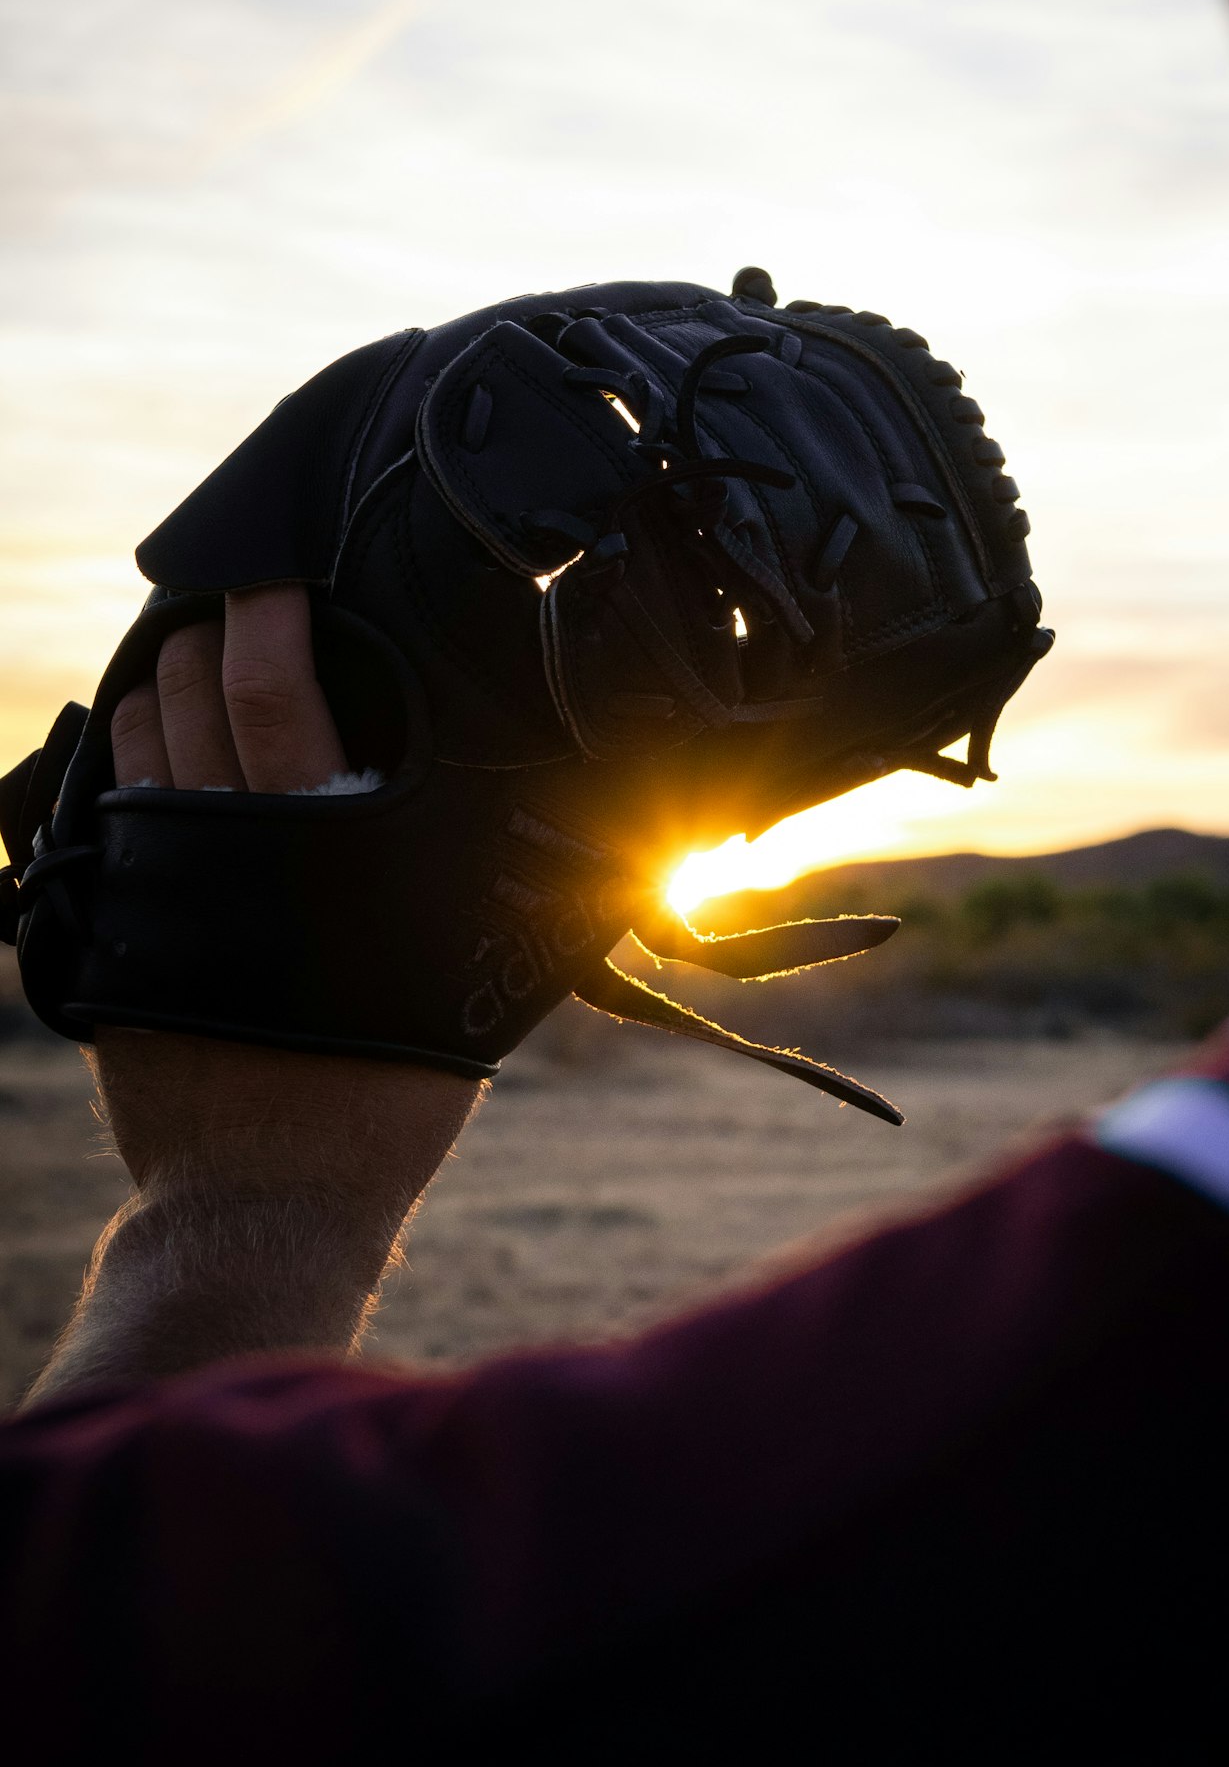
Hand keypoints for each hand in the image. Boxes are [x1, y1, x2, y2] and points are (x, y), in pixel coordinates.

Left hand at [26, 588, 479, 1403]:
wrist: (266, 1196)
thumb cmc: (384, 1088)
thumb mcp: (469, 977)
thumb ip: (508, 887)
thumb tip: (589, 823)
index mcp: (313, 845)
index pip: (269, 686)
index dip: (266, 607)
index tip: (276, 570)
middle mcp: (218, 847)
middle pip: (182, 692)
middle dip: (202, 632)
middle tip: (236, 610)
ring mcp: (151, 885)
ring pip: (133, 741)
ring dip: (158, 687)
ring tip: (191, 666)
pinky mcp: (110, 926)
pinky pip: (101, 810)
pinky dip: (125, 761)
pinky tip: (154, 752)